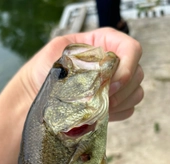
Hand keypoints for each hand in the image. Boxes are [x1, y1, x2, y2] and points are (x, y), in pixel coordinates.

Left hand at [19, 27, 143, 121]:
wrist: (32, 98)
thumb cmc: (41, 73)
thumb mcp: (57, 54)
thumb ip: (85, 59)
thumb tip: (104, 76)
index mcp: (101, 44)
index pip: (131, 48)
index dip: (128, 66)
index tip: (112, 82)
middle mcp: (112, 64)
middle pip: (137, 73)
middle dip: (122, 88)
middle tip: (102, 98)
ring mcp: (114, 86)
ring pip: (135, 92)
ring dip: (120, 102)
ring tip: (99, 106)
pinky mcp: (112, 105)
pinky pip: (128, 109)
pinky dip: (118, 113)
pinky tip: (100, 113)